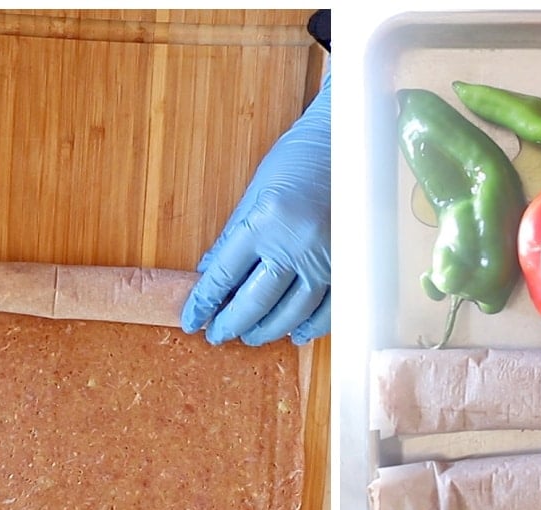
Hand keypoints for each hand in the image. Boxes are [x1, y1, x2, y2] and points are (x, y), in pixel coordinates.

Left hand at [181, 73, 330, 345]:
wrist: (348, 142)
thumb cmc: (297, 159)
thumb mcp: (256, 191)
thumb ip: (233, 236)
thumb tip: (211, 273)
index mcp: (264, 222)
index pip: (225, 275)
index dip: (205, 302)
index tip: (191, 319)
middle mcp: (295, 245)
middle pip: (256, 301)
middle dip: (232, 323)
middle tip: (217, 334)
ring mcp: (326, 259)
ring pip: (292, 312)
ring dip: (267, 330)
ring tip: (250, 336)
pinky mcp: (349, 265)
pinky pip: (328, 308)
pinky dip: (310, 326)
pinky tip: (294, 333)